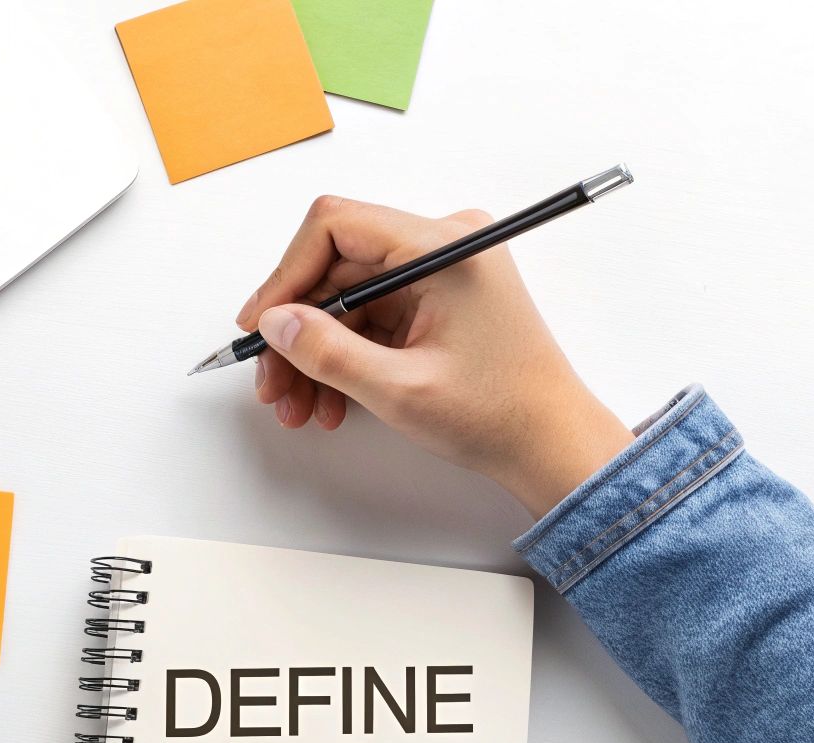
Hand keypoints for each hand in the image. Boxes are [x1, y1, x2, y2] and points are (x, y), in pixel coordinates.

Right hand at [235, 196, 636, 517]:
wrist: (551, 444)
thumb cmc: (500, 414)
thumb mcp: (399, 389)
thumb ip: (327, 351)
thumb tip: (274, 323)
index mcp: (445, 248)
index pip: (337, 226)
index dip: (287, 275)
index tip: (261, 325)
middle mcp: (443, 246)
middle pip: (335, 267)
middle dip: (296, 329)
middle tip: (271, 383)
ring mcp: (440, 272)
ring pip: (345, 297)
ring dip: (313, 351)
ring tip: (297, 406)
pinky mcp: (436, 299)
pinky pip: (369, 316)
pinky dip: (342, 355)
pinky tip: (328, 400)